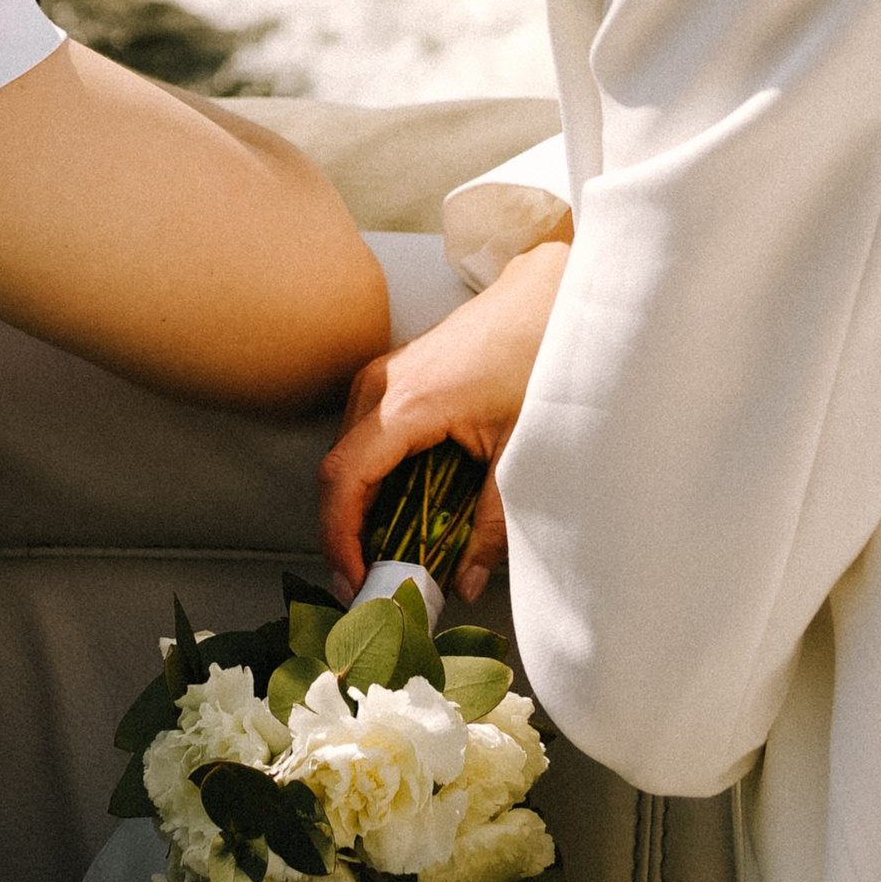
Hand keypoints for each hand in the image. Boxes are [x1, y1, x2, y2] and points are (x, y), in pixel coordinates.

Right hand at [318, 241, 567, 605]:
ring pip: (346, 456)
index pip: (344, 480)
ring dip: (358, 508)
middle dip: (346, 534)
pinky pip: (363, 438)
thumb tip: (467, 582)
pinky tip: (399, 511)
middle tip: (373, 584)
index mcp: (407, 404)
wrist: (543, 297)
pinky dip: (371, 481)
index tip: (356, 583)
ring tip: (386, 554)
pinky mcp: (391, 379)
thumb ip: (492, 523)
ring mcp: (381, 379)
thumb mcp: (521, 451)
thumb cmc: (534, 358)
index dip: (339, 539)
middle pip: (337, 473)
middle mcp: (380, 387)